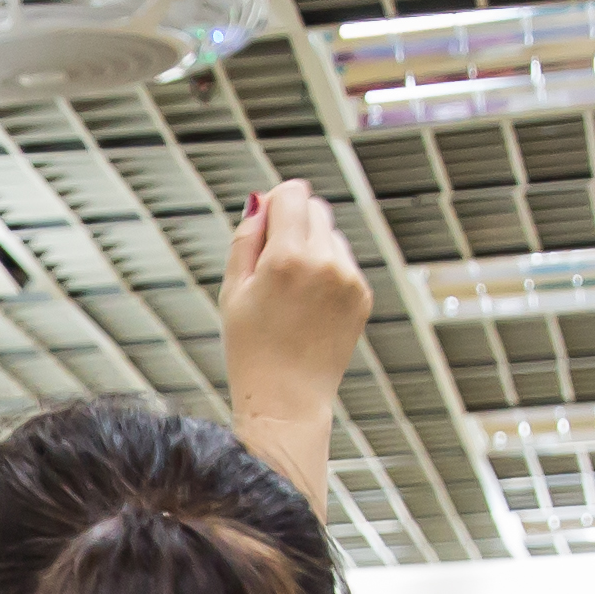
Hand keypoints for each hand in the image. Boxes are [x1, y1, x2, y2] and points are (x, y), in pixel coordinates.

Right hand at [218, 181, 371, 403]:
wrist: (287, 400)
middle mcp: (325, 262)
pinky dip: (328, 274)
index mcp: (287, 257)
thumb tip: (261, 201)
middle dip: (294, 224)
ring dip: (313, 249)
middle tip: (274, 264)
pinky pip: (344, 264)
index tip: (265, 225)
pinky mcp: (362, 296)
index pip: (293, 193)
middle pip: (316, 208)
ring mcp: (349, 280)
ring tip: (292, 293)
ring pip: (331, 236)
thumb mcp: (232, 290)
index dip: (275, 203)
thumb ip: (245, 238)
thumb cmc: (252, 350)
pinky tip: (309, 307)